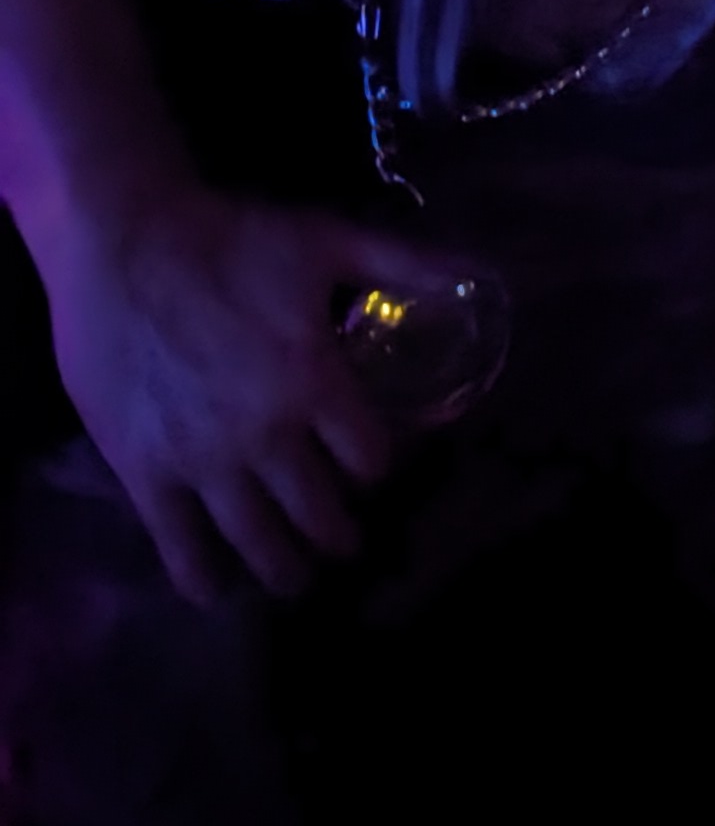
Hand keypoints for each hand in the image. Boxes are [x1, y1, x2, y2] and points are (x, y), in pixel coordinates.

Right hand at [41, 178, 413, 604]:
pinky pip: (179, 545)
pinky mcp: (146, 472)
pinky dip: (202, 575)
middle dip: (339, 536)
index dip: (377, 466)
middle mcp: (266, 434)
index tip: (372, 468)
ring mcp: (203, 460)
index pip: (369, 457)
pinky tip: (214, 587)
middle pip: (318, 513)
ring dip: (285, 569)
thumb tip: (480, 274)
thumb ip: (406, 264)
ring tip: (296, 579)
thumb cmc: (231, 237)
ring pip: (257, 541)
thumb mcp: (329, 241)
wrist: (123, 239)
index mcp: (315, 381)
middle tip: (345, 544)